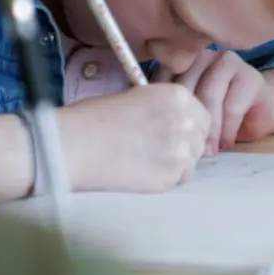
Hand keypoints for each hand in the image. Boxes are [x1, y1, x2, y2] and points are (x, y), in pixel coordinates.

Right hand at [59, 84, 209, 192]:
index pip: (202, 114)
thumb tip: (179, 122)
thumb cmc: (93, 118)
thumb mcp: (136, 98)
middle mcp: (185, 120)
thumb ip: (165, 108)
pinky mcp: (171, 176)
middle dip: (187, 143)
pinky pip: (181, 178)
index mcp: (177, 96)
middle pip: (201, 137)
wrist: (72, 146)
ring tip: (149, 162)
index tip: (177, 132)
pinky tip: (145, 173)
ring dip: (179, 161)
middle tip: (162, 150)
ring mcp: (181, 150)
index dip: (189, 125)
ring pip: (193, 159)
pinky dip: (169, 178)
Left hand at [154, 50, 267, 154]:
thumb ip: (170, 110)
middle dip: (185, 122)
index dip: (163, 110)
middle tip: (185, 150)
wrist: (259, 111)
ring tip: (206, 151)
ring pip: (209, 95)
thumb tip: (148, 131)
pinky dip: (227, 130)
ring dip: (208, 129)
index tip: (164, 137)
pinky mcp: (250, 77)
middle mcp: (202, 57)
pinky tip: (225, 144)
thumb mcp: (188, 112)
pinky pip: (232, 107)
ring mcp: (228, 63)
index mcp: (181, 62)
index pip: (163, 81)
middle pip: (186, 88)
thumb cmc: (216, 115)